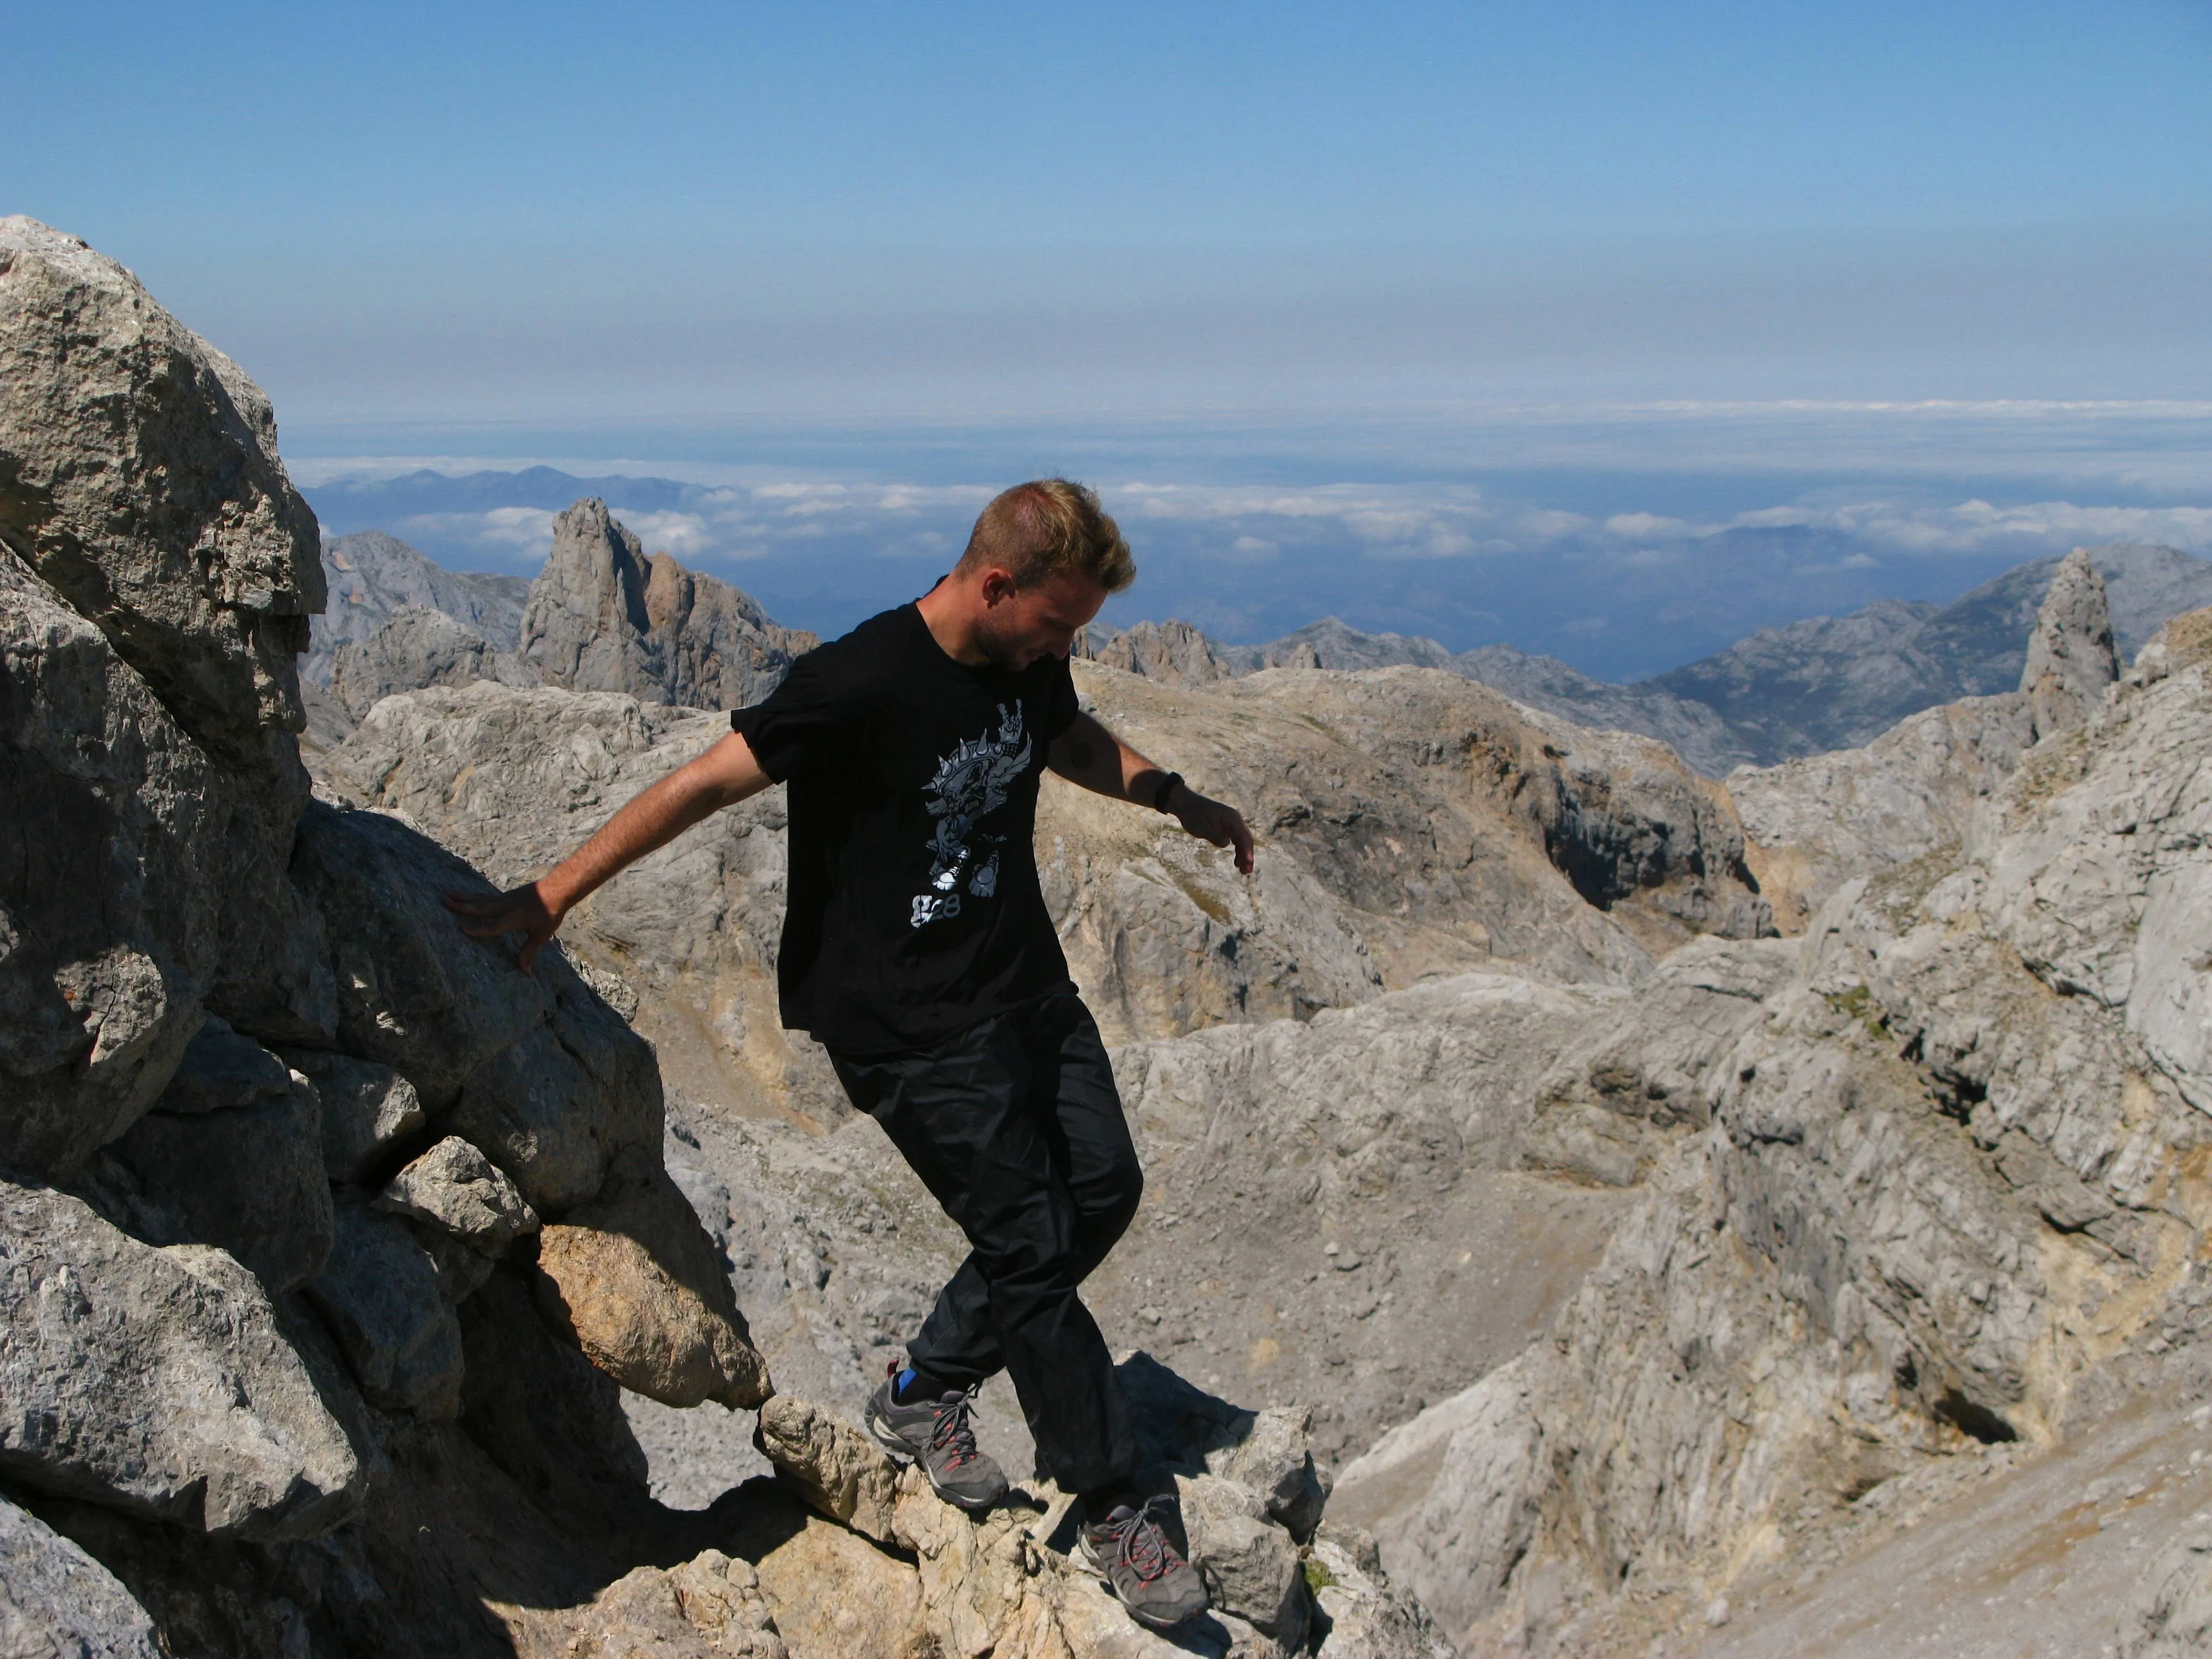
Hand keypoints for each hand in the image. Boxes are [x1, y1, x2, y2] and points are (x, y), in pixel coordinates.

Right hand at [444, 882, 564, 972]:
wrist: (557, 888)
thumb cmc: (550, 913)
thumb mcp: (541, 935)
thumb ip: (529, 952)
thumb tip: (524, 972)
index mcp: (514, 917)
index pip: (494, 926)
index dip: (479, 929)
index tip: (462, 929)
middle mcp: (506, 906)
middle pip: (481, 907)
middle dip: (462, 906)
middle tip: (443, 902)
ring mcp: (505, 899)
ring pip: (480, 898)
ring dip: (463, 897)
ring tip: (446, 893)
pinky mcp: (505, 895)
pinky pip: (485, 896)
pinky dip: (473, 895)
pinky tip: (464, 894)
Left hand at [1169, 786, 1255, 874]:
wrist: (1187, 805)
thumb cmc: (1193, 815)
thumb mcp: (1201, 828)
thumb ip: (1214, 836)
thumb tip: (1227, 843)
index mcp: (1231, 818)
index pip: (1243, 836)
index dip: (1247, 850)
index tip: (1248, 862)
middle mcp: (1235, 820)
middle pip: (1246, 839)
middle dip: (1247, 856)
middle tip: (1246, 872)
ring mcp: (1232, 823)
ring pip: (1242, 841)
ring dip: (1244, 855)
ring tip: (1243, 871)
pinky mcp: (1227, 827)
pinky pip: (1236, 840)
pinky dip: (1238, 850)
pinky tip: (1236, 862)